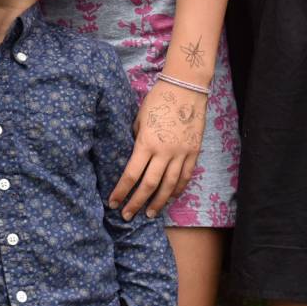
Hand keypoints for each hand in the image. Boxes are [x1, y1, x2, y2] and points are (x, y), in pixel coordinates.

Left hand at [109, 81, 206, 218]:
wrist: (186, 89)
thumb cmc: (158, 100)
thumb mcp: (139, 118)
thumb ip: (135, 139)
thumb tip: (130, 155)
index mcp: (146, 143)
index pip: (131, 174)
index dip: (121, 191)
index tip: (112, 202)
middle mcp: (164, 152)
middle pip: (149, 186)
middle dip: (136, 203)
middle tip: (127, 216)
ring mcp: (182, 154)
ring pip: (169, 186)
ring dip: (158, 202)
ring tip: (149, 214)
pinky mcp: (194, 153)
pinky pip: (185, 177)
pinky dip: (177, 190)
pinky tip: (169, 198)